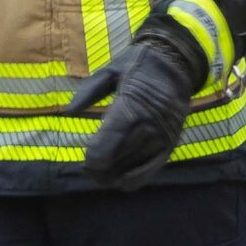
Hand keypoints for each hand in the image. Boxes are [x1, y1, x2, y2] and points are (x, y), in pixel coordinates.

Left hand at [65, 20, 206, 190]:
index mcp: (130, 105)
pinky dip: (139, 178)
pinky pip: (155, 166)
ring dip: (116, 175)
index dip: (93, 157)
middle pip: (119, 158)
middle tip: (89, 170)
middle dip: (101, 170)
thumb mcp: (110, 70)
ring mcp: (162, 134)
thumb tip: (68, 111)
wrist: (176, 61)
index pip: (108, 143)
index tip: (85, 159)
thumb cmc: (138, 64)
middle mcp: (148, 124)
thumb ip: (88, 91)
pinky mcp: (172, 141)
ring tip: (102, 178)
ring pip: (135, 165)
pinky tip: (124, 184)